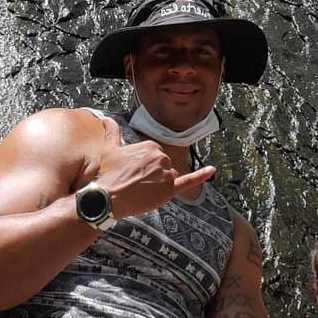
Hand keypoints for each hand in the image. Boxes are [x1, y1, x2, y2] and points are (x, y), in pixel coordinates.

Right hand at [87, 116, 214, 217]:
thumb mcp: (109, 149)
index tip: (134, 172)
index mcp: (150, 145)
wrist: (107, 198)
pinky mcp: (169, 189)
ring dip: (159, 184)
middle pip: (164, 166)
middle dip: (153, 175)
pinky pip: (188, 181)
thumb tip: (106, 119)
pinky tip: (211, 170)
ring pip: (169, 177)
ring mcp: (166, 173)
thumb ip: (112, 132)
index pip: (156, 156)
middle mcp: (161, 156)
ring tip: (141, 190)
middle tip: (135, 182)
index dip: (145, 166)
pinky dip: (201, 176)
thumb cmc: (109, 174)